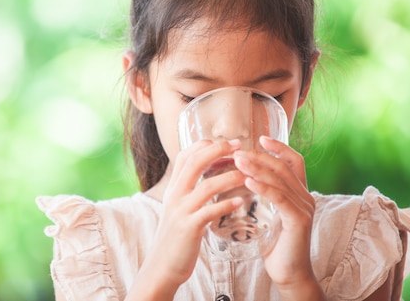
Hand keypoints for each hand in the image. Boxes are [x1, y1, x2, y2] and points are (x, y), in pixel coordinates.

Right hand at [129, 140, 244, 298]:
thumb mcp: (177, 209)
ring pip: (205, 186)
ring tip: (247, 174)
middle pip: (195, 163)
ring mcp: (181, 211)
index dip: (205, 145)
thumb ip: (189, 193)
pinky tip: (239, 202)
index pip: (185, 156)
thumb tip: (208, 177)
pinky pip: (209, 212)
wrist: (162, 267)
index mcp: (173, 189)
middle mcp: (174, 195)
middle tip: (239, 146)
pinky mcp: (188, 228)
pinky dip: (225, 205)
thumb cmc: (176, 238)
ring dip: (229, 177)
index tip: (226, 142)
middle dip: (218, 151)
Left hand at [234, 136, 320, 295]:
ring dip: (257, 168)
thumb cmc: (275, 244)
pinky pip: (280, 198)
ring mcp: (304, 208)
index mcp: (300, 192)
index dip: (279, 148)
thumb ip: (264, 195)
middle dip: (260, 157)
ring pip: (280, 180)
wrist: (288, 273)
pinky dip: (263, 187)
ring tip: (238, 162)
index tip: (260, 138)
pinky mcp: (298, 220)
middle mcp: (306, 196)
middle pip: (283, 167)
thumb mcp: (269, 213)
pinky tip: (247, 182)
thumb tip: (241, 176)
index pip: (293, 161)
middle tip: (237, 152)